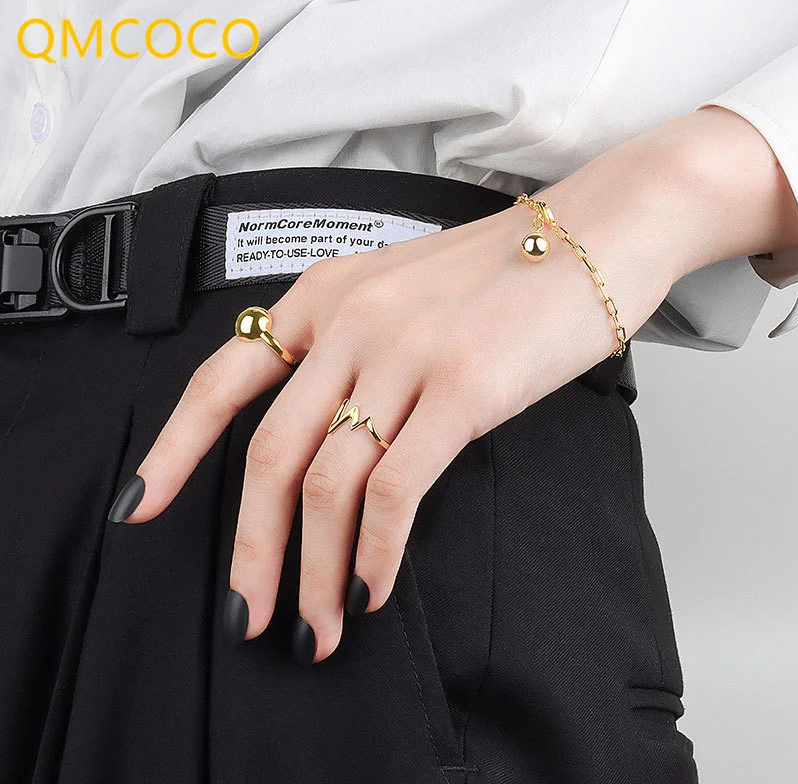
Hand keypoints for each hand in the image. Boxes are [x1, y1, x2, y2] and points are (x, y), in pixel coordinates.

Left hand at [109, 105, 797, 664]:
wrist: (595, 232)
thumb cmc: (499, 272)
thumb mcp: (397, 293)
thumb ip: (348, 353)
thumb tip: (321, 444)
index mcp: (323, 296)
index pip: (222, 379)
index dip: (174, 449)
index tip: (140, 506)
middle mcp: (351, 322)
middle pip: (270, 455)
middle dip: (250, 550)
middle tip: (247, 615)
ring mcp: (406, 353)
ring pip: (329, 484)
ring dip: (314, 571)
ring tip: (318, 627)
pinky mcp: (466, 388)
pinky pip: (398, 489)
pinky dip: (376, 551)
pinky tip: (375, 587)